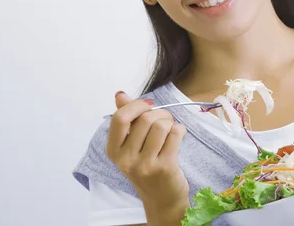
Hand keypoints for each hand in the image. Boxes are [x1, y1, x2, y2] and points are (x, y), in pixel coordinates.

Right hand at [106, 91, 189, 219]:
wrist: (162, 198)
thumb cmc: (147, 166)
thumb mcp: (131, 145)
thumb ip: (126, 119)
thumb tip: (120, 94)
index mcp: (114, 151)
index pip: (120, 118)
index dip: (136, 106)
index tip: (148, 106)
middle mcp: (126, 160)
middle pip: (145, 119)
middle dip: (160, 113)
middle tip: (165, 120)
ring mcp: (145, 165)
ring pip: (161, 125)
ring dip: (170, 122)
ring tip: (170, 130)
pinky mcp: (165, 168)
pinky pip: (175, 134)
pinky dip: (180, 130)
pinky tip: (178, 137)